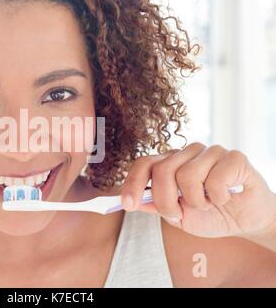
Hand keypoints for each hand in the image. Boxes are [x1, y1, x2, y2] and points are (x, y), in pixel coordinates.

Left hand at [121, 142, 275, 237]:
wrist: (245, 221)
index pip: (144, 164)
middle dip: (166, 201)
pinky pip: (215, 180)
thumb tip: (132, 201)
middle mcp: (187, 153)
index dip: (133, 183)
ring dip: (196, 202)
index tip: (128, 204)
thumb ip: (155, 206)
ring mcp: (211, 152)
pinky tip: (225, 198)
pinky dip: (218, 198)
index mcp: (170, 162)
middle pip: (162, 170)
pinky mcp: (234, 157)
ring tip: (208, 204)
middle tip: (180, 213)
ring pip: (187, 175)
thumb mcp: (177, 216)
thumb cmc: (210, 215)